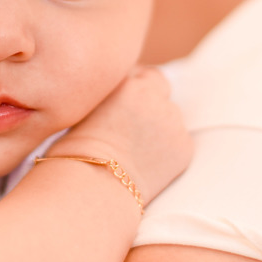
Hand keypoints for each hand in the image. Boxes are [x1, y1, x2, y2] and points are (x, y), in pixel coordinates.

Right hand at [48, 66, 191, 204]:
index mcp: (129, 84)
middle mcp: (155, 98)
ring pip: (171, 116)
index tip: (127, 103)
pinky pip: (179, 141)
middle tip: (133, 125)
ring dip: (159, 125)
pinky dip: (168, 148)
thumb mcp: (88, 109)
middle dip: (150, 103)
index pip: (144, 74)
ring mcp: (173, 122)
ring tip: (137, 147)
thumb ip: (112, 95)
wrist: (93, 187)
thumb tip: (120, 97)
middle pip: (160, 90)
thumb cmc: (77, 152)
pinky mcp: (184, 147)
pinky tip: (148, 162)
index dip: (136, 88)